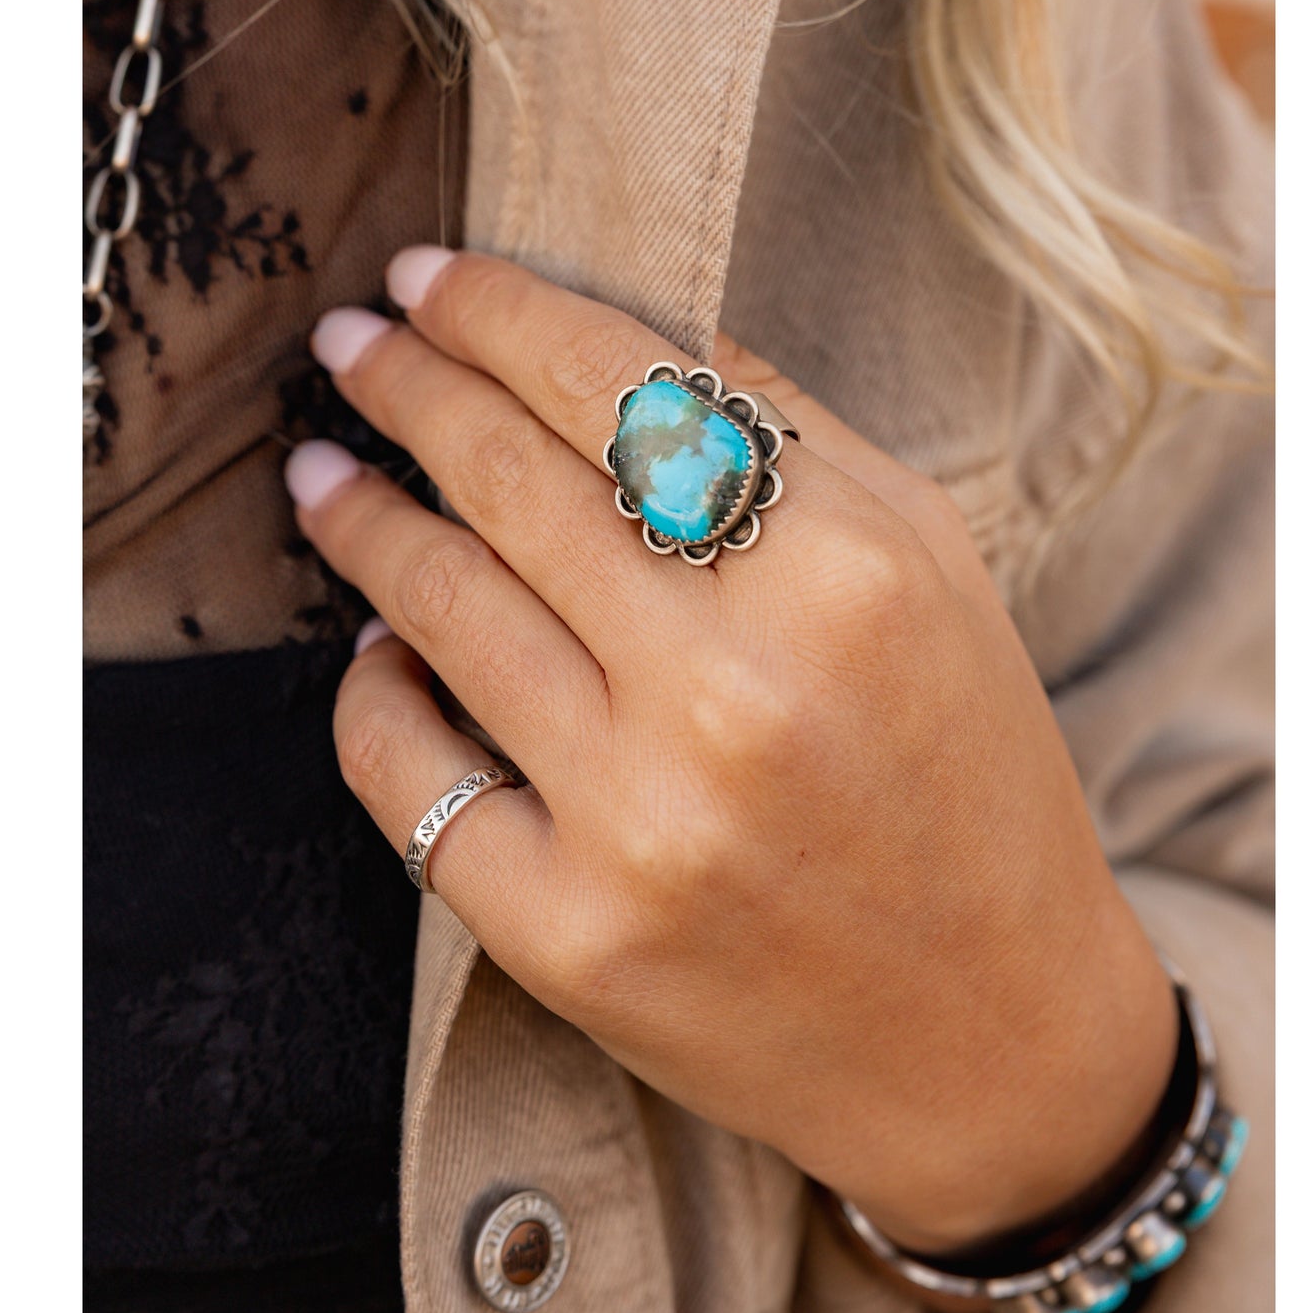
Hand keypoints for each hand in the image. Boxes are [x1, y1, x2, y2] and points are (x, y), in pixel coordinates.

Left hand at [285, 246, 1175, 1253]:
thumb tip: (631, 336)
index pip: (618, 387)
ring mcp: (638, 822)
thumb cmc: (969, 775)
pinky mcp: (567, 936)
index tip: (426, 280)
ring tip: (321, 477)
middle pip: (508, 480)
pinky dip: (370, 698)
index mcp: (842, 576)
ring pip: (438, 612)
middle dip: (405, 387)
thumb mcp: (934, 568)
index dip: (497, 313)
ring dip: (358, 522)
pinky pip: (408, 777)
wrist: (991, 1033)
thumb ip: (791, 433)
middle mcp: (730, 692)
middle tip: (350, 349)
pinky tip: (376, 652)